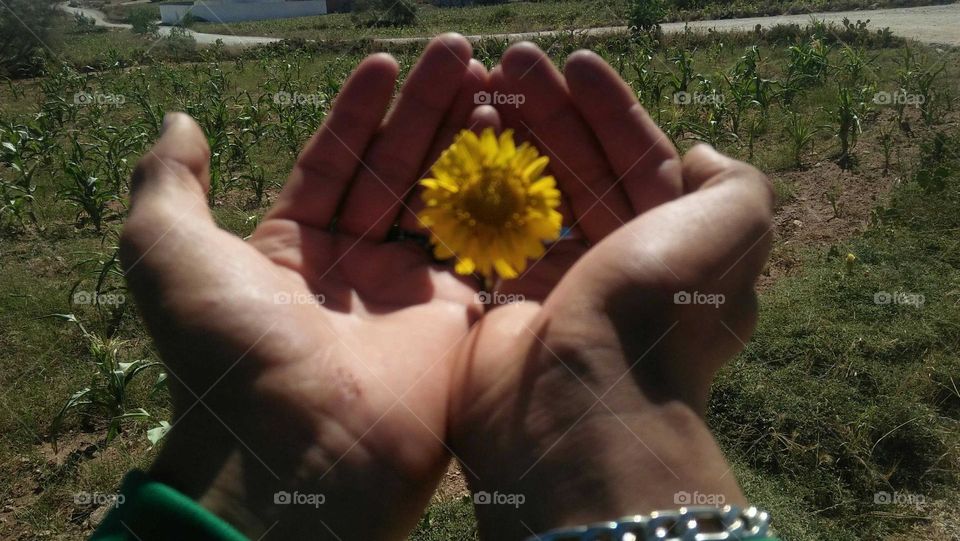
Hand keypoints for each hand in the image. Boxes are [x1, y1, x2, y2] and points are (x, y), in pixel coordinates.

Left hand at [120, 35, 487, 539]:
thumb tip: (182, 123)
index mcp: (292, 249)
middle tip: (458, 54)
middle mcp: (354, 268)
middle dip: (425, 109)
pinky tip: (511, 143)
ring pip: (444, 198)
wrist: (298, 446)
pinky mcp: (457, 317)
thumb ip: (170, 182)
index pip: (333, 160)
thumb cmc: (229, 349)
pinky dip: (499, 195)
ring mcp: (409, 292)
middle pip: (396, 169)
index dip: (360, 110)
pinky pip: (483, 245)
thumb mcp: (169, 252)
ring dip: (466, 139)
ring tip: (489, 80)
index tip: (386, 62)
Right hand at [448, 44, 773, 539]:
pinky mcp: (504, 307)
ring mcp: (557, 289)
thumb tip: (700, 157)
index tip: (576, 63)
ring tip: (478, 88)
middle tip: (512, 63)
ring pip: (530, 198)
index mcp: (672, 248)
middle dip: (550, 113)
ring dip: (508, 143)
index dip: (611, 108)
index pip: (641, 160)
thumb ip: (734, 183)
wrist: (579, 402)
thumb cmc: (657, 307)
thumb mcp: (733, 227)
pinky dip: (475, 193)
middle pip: (579, 170)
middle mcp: (617, 268)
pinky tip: (458, 147)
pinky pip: (488, 236)